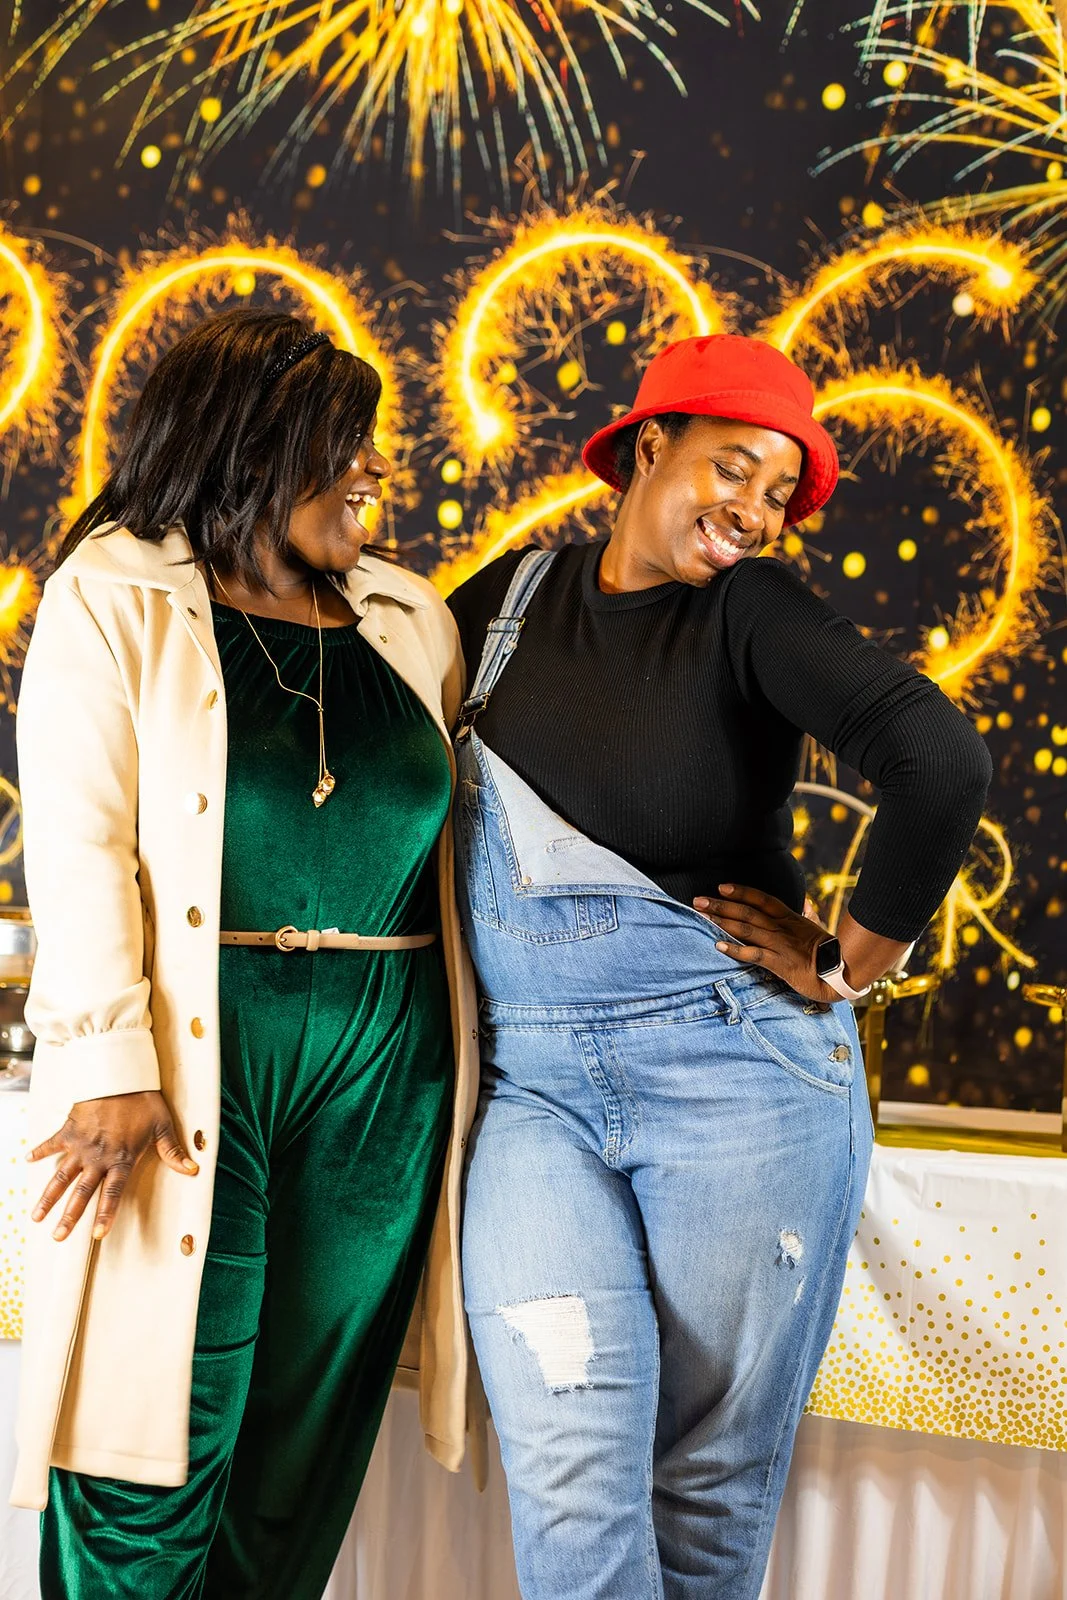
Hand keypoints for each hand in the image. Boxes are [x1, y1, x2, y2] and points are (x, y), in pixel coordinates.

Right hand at [27, 1090, 197, 1242]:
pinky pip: (51, 1144)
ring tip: (36, 1216)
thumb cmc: (145, 1100)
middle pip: (82, 1192)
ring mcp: (81, 1145)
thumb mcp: (163, 1126)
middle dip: (69, 1216)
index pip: (113, 1193)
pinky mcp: (70, 1130)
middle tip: (58, 1236)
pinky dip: (39, 1151)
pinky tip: (26, 1161)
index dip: (106, 1214)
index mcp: (122, 1159)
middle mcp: (99, 1156)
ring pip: (61, 1176)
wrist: (122, 1075)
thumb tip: (193, 1170)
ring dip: (48, 1197)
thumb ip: (173, 1152)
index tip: (98, 1234)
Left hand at [694, 883, 838, 1003]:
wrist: (842, 971)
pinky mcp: (780, 963)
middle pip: (747, 911)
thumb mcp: (818, 929)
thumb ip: (809, 916)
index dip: (741, 891)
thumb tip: (806, 905)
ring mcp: (780, 944)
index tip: (721, 887)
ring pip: (746, 929)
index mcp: (790, 918)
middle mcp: (781, 928)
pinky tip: (719, 946)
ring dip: (722, 921)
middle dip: (720, 905)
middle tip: (698, 900)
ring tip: (703, 916)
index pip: (762, 899)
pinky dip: (736, 949)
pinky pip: (754, 954)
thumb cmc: (830, 952)